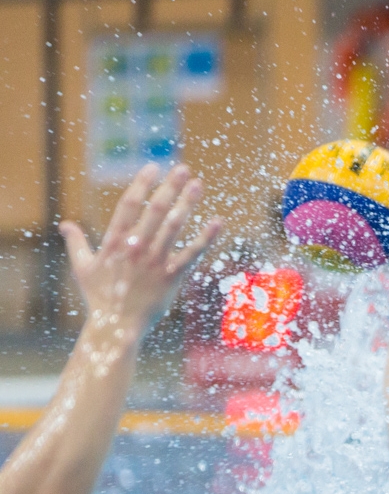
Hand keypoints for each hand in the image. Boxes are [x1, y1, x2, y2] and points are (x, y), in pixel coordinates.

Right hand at [59, 164, 221, 343]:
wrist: (116, 325)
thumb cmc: (98, 297)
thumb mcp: (82, 267)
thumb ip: (77, 243)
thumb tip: (65, 225)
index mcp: (114, 241)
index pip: (129, 205)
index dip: (142, 184)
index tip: (153, 167)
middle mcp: (135, 247)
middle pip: (155, 210)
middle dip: (170, 187)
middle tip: (183, 169)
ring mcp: (154, 262)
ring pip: (174, 227)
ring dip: (187, 204)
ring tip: (198, 185)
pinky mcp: (171, 278)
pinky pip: (192, 254)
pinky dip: (206, 238)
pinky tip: (217, 221)